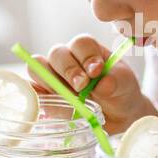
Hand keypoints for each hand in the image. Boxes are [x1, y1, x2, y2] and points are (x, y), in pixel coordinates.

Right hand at [26, 35, 153, 134]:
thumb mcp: (125, 85)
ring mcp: (52, 75)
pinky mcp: (44, 94)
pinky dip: (36, 95)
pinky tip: (52, 103)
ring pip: (37, 67)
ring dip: (51, 82)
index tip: (97, 72)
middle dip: (69, 70)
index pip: (80, 43)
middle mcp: (67, 58)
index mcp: (88, 49)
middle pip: (56, 53)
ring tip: (70, 97)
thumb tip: (102, 83)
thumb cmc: (120, 92)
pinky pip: (32, 90)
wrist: (118, 114)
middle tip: (82, 86)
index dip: (86, 55)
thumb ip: (116, 81)